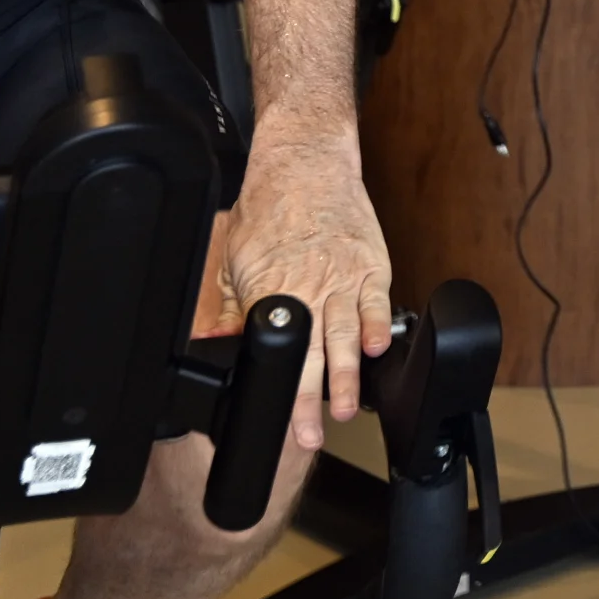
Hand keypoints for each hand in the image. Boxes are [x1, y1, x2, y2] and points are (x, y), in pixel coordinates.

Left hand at [217, 125, 396, 446]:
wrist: (308, 164)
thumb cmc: (269, 208)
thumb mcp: (234, 257)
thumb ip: (232, 304)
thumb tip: (220, 340)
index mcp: (273, 289)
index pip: (276, 353)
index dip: (279, 391)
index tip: (281, 420)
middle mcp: (312, 288)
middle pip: (314, 356)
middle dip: (312, 401)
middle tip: (312, 434)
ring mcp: (345, 278)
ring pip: (347, 338)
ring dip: (347, 378)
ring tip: (346, 409)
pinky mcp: (371, 265)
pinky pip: (377, 305)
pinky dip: (377, 329)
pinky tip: (378, 352)